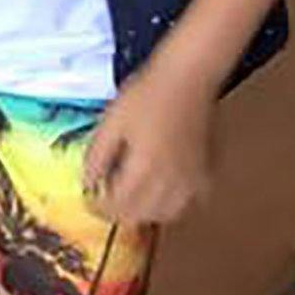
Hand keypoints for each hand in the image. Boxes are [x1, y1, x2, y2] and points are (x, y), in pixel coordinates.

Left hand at [83, 57, 216, 226]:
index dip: (100, 209)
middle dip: (120, 213)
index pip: (119, 206)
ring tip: (131, 198)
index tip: (88, 202)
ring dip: (146, 213)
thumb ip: (97, 156)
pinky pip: (190, 203)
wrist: (187, 78)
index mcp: (145, 169)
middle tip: (106, 201)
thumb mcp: (111, 122)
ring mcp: (193, 180)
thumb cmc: (146, 94)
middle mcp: (171, 182)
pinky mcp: (207, 172)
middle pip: (142, 216)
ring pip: (167, 215)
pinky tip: (161, 192)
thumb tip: (87, 182)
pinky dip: (172, 205)